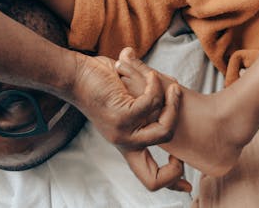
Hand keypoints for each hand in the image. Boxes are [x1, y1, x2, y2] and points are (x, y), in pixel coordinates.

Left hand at [114, 47, 190, 191]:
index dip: (171, 183)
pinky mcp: (121, 117)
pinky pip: (152, 104)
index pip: (148, 179)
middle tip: (180, 141)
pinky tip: (151, 76)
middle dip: (177, 168)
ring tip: (172, 87)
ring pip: (164, 131)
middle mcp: (125, 143)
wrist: (73, 75)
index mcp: (128, 143)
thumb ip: (150, 99)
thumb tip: (175, 83)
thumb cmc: (100, 82)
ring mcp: (122, 133)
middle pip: (154, 180)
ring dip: (173, 105)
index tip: (184, 173)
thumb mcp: (129, 98)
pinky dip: (156, 86)